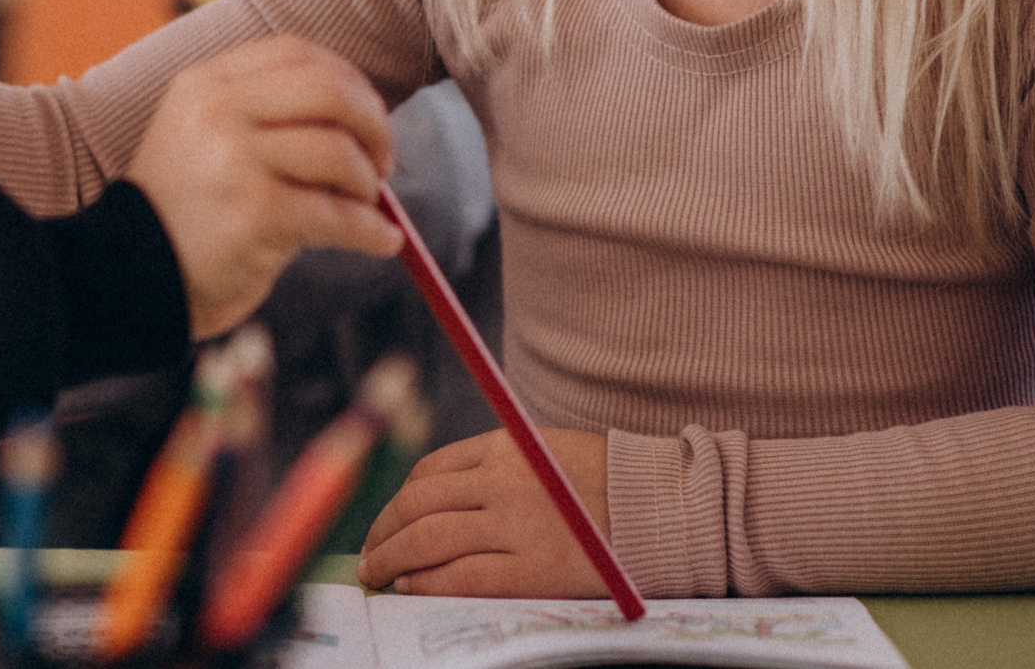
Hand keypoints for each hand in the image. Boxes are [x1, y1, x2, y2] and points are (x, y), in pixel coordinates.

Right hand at [125, 37, 399, 338]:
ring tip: (365, 208)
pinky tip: (383, 243)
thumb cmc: (184, 211)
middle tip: (382, 163)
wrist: (131, 277)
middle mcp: (218, 111)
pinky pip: (338, 216)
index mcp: (205, 83)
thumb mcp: (205, 137)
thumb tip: (366, 119)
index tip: (365, 118)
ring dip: (368, 186)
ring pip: (339, 153)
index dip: (348, 81)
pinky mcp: (255, 214)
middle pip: (329, 90)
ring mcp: (235, 160)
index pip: (297, 52)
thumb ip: (266, 114)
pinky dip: (373, 232)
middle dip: (373, 125)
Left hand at [356, 428, 610, 596]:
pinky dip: (428, 583)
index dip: (397, 500)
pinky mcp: (534, 569)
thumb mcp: (543, 453)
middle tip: (368, 554)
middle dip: (383, 531)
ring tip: (378, 573)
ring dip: (392, 559)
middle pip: (417, 505)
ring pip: (429, 540)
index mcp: (504, 446)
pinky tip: (412, 587)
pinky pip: (462, 577)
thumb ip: (495, 467)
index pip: (428, 472)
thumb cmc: (606, 482)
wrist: (666, 508)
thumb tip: (438, 497)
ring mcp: (516, 525)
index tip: (384, 521)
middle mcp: (501, 481)